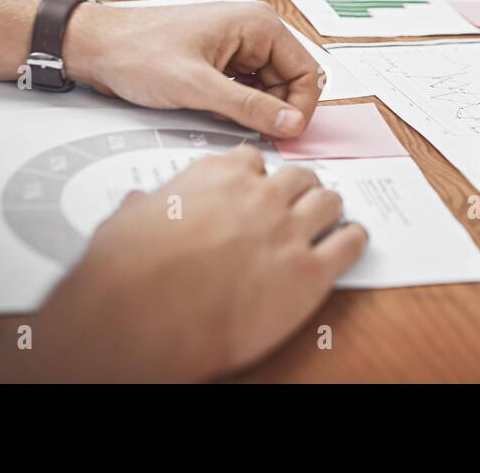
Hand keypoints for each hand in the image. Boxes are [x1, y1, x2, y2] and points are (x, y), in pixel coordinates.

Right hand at [27, 146, 367, 380]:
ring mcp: (288, 232)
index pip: (253, 160)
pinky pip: (349, 244)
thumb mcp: (127, 222)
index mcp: (218, 176)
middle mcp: (259, 196)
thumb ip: (144, 206)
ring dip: (328, 209)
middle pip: (299, 177)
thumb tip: (137, 202)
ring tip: (328, 219)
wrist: (139, 319)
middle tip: (299, 202)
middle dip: (300, 189)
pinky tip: (350, 242)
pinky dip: (353, 241)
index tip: (257, 186)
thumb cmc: (127, 275)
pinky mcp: (309, 274)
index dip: (257, 176)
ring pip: (329, 202)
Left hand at [65, 0, 322, 137]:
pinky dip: (238, 106)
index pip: (306, 71)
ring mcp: (238, 46)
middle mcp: (253, 31)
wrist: (96, 47)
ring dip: (255, 110)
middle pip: (290, 82)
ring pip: (268, 89)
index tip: (285, 134)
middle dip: (275, 110)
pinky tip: (216, 112)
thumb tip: (291, 124)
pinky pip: (247, 89)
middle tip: (252, 132)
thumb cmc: (137, 52)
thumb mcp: (198, 87)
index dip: (300, 107)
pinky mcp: (221, 61)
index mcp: (258, 25)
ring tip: (224, 118)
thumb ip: (249, 107)